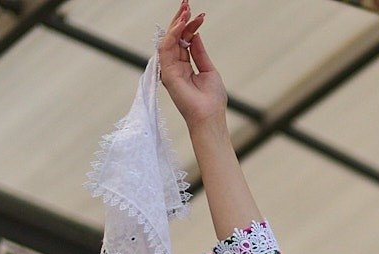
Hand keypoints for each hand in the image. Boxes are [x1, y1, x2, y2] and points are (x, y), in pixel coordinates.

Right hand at [158, 2, 228, 132]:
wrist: (210, 117)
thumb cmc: (212, 99)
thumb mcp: (208, 69)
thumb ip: (199, 52)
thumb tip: (194, 34)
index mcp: (184, 66)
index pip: (183, 40)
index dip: (189, 26)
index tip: (199, 15)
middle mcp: (174, 66)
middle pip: (174, 38)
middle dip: (180, 19)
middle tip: (187, 3)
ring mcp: (169, 69)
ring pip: (168, 40)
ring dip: (176, 23)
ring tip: (186, 10)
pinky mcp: (167, 73)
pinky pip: (166, 48)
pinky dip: (173, 34)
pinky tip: (182, 24)